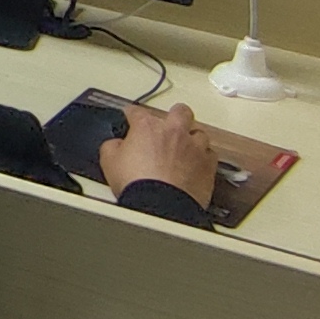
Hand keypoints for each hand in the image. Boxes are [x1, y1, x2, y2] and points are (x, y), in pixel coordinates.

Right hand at [99, 99, 219, 210]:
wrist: (161, 206)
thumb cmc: (138, 184)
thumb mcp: (109, 161)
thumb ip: (112, 146)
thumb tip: (115, 144)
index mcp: (147, 128)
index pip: (137, 112)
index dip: (132, 115)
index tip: (131, 118)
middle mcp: (174, 132)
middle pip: (179, 111)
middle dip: (174, 115)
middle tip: (168, 123)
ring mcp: (193, 148)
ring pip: (199, 133)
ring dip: (192, 138)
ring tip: (186, 146)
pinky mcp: (208, 166)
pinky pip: (210, 155)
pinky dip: (204, 158)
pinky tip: (197, 164)